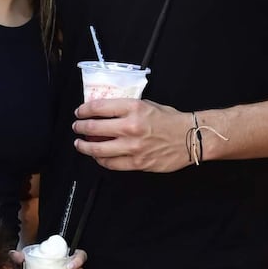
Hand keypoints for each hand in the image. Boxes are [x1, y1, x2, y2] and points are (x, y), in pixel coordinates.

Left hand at [73, 97, 190, 171]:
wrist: (190, 137)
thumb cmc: (171, 120)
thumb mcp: (148, 104)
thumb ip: (126, 108)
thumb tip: (105, 111)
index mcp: (133, 108)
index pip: (99, 107)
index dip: (84, 110)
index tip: (80, 112)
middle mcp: (131, 127)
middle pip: (94, 128)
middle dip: (80, 128)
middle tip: (77, 127)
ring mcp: (133, 147)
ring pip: (98, 149)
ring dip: (84, 146)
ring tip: (80, 144)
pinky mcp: (137, 163)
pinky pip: (111, 163)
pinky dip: (100, 160)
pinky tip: (97, 157)